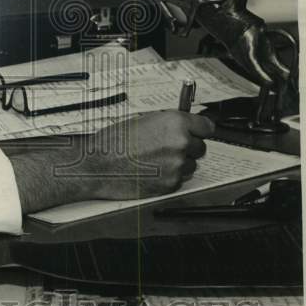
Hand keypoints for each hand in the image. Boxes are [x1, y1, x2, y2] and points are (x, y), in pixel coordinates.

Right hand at [1, 111, 215, 214]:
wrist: (98, 165)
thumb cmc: (114, 142)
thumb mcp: (142, 121)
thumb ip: (167, 123)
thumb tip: (181, 125)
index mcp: (175, 123)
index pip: (207, 126)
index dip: (200, 130)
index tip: (197, 132)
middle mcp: (180, 143)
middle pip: (200, 147)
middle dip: (188, 148)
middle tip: (169, 148)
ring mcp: (177, 165)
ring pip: (190, 165)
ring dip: (178, 164)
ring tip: (154, 161)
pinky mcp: (171, 184)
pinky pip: (178, 179)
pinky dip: (168, 177)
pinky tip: (150, 171)